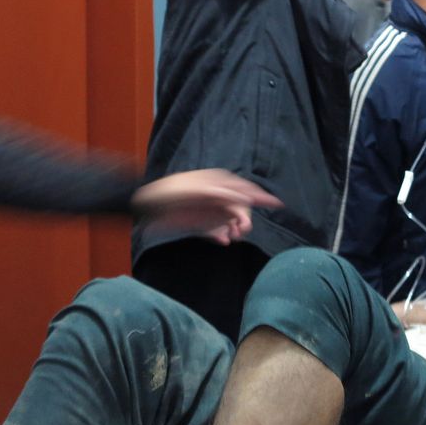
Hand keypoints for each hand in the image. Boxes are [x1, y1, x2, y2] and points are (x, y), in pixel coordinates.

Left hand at [131, 170, 283, 245]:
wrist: (148, 205)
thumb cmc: (171, 192)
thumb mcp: (196, 190)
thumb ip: (220, 193)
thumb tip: (242, 197)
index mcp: (219, 184)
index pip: (244, 190)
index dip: (260, 197)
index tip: (276, 204)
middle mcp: (218, 198)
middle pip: (241, 209)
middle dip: (245, 218)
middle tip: (243, 229)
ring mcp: (211, 212)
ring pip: (232, 222)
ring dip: (236, 229)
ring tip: (233, 236)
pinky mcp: (203, 226)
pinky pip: (219, 233)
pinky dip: (223, 236)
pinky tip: (223, 240)